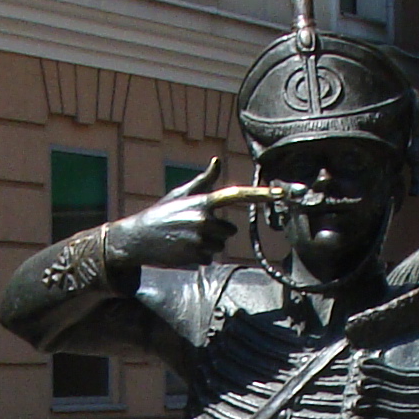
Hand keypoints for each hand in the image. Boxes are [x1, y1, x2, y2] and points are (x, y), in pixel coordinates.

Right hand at [100, 160, 246, 269]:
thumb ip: (203, 180)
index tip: (279, 193)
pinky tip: (183, 249)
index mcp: (202, 201)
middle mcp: (204, 219)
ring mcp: (200, 239)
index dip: (259, 195)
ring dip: (207, 245)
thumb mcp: (181, 194)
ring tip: (186, 239)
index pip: (236, 195)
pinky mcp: (195, 256)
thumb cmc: (162, 213)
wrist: (139, 238)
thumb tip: (217, 161)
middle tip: (194, 229)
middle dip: (216, 232)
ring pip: (219, 246)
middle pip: (229, 231)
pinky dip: (199, 257)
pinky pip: (209, 258)